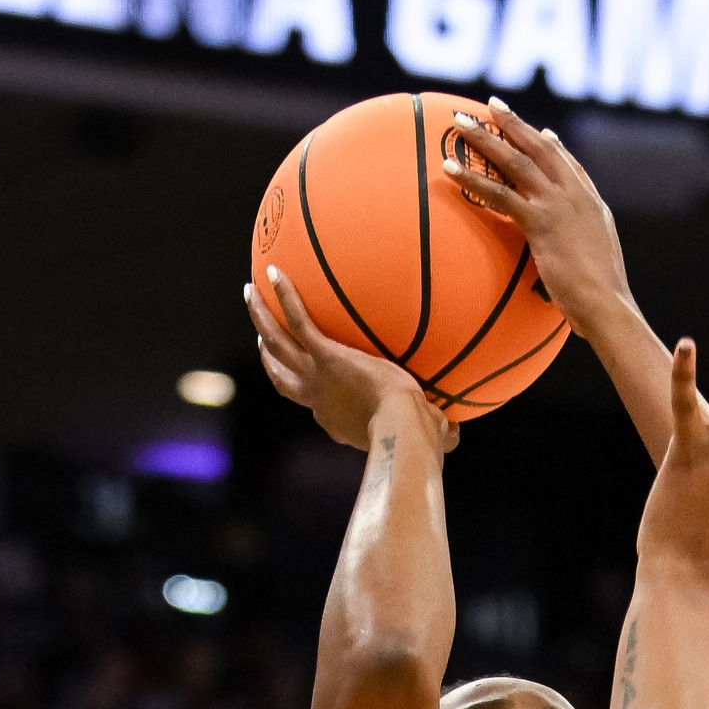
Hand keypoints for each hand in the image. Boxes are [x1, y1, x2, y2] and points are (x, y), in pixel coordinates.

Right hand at [245, 269, 457, 453]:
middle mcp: (318, 400)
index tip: (316, 383)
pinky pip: (298, 319)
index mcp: (337, 421)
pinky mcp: (324, 355)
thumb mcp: (428, 436)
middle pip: (282, 377)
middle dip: (270, 358)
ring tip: (250, 294)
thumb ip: (442, 435)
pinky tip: (273, 271)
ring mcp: (316, 377)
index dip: (314, 395)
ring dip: (261, 319)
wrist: (402, 428)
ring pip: (277, 344)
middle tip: (262, 341)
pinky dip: (284, 296)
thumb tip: (457, 434)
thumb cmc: (419, 437)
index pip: (320, 407)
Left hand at [444, 99, 630, 338]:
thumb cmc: (604, 297)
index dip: (550, 144)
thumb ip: (587, 243)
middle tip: (491, 105)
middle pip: (540, 148)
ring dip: (485, 139)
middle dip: (513, 124)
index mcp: (591, 203)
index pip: (568, 163)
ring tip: (460, 122)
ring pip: (516, 162)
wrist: (607, 305)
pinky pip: (500, 194)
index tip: (537, 130)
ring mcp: (557, 206)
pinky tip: (450, 168)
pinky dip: (473, 179)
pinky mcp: (539, 222)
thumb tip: (580, 251)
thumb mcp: (600, 260)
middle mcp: (574, 195)